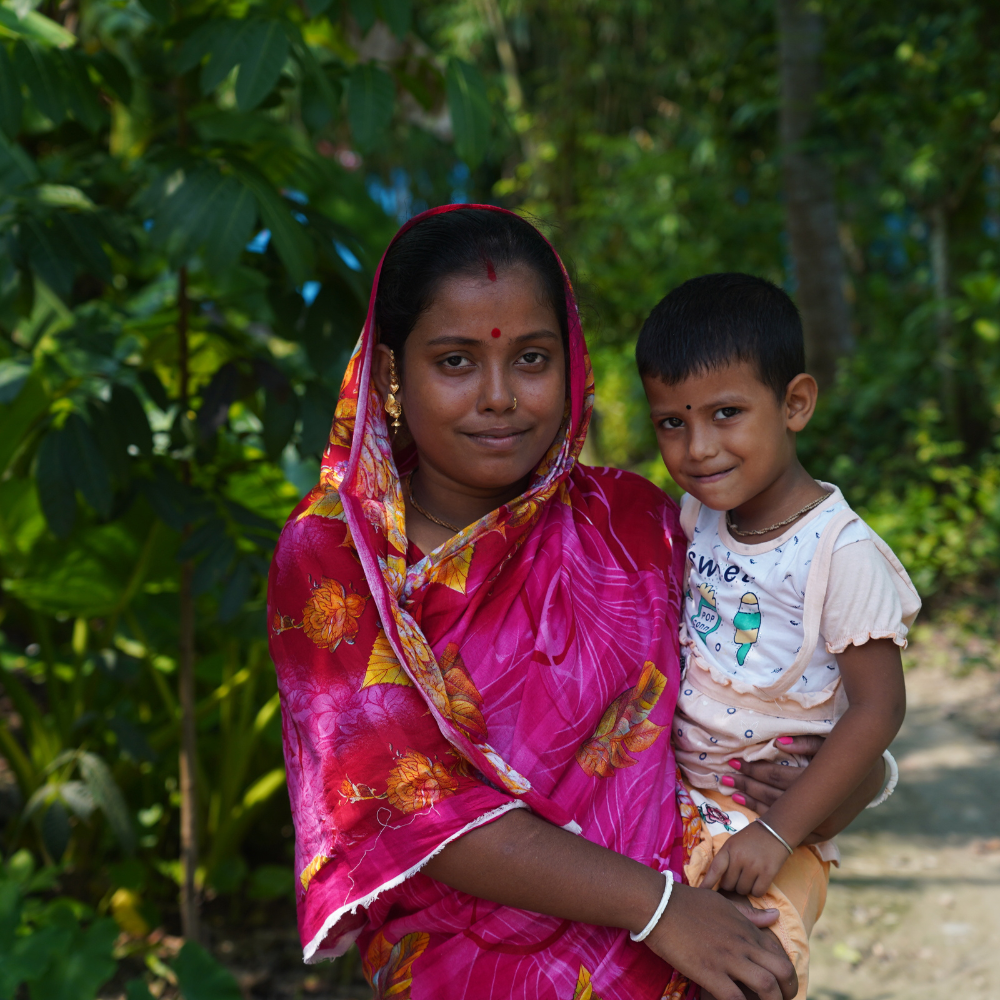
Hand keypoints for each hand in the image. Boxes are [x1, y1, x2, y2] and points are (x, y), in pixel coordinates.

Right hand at [645, 883, 797, 999]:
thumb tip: (775, 916)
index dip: (786, 974)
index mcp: (746, 928)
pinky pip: (735, 998)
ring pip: (767, 987)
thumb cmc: (687, 902)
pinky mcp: (709, 972)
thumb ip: (749, 915)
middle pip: (783, 972)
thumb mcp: (723, 903)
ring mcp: (727, 958)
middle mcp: (742, 944)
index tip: (780, 985)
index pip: (781, 954)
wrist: (659, 903)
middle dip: (788, 991)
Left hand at [701, 822, 790, 897]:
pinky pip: (757, 892)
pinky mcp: (768, 873)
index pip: (715, 869)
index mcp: (728, 849)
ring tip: (750, 876)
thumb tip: (716, 880)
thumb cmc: (751, 837)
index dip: (707, 882)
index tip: (701, 892)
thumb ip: (725, 858)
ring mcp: (754, 866)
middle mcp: (739, 858)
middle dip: (732, 884)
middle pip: (728, 885)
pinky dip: (757, 890)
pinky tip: (759, 881)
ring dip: (745, 888)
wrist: (775, 830)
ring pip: (742, 890)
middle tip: (739, 876)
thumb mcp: (733, 842)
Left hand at [725, 737, 885, 840]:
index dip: (754, 770)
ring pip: (779, 815)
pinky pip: (790, 828)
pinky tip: (750, 811)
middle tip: (724, 777)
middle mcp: (820, 809)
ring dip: (751, 802)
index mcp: (821, 785)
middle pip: (773, 797)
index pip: (778, 778)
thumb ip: (807, 743)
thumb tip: (780, 743)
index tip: (734, 762)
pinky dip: (769, 818)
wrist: (873, 778)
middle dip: (746, 786)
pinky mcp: (822, 834)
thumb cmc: (847, 754)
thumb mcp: (830, 743)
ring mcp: (821, 825)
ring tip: (730, 792)